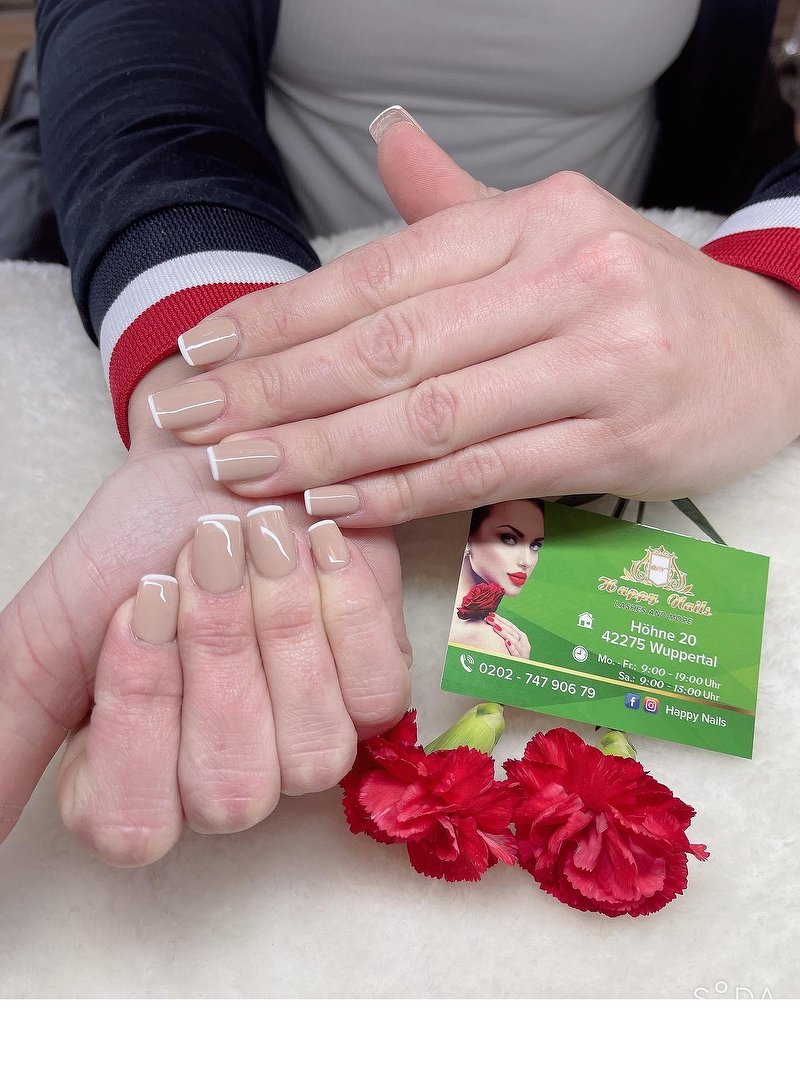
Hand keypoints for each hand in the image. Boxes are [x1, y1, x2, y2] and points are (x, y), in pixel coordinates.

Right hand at [0, 354, 410, 847]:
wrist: (218, 467)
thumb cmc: (135, 544)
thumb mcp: (52, 630)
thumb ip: (11, 725)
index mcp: (139, 781)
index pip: (133, 821)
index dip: (138, 711)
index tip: (137, 603)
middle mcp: (228, 782)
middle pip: (231, 792)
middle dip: (216, 658)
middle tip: (204, 555)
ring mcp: (309, 744)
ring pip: (311, 753)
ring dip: (283, 633)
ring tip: (260, 540)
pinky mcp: (373, 694)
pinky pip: (376, 694)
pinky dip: (346, 611)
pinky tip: (319, 547)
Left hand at [147, 116, 799, 523]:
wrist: (768, 353)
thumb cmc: (641, 297)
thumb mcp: (557, 232)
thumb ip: (460, 203)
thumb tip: (384, 136)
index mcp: (537, 218)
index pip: (382, 272)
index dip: (283, 317)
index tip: (204, 356)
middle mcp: (569, 276)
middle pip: (393, 343)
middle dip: (279, 390)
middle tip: (193, 426)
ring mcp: (600, 361)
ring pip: (434, 412)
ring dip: (326, 450)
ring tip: (243, 474)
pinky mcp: (618, 440)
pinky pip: (490, 471)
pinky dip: (406, 492)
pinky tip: (338, 507)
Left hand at [485, 613, 529, 658]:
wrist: (521, 673)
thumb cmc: (513, 657)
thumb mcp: (512, 645)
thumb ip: (506, 636)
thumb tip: (492, 624)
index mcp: (522, 637)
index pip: (511, 626)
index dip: (501, 620)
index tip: (490, 614)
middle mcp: (524, 643)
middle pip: (511, 631)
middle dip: (500, 624)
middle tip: (489, 618)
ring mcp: (524, 652)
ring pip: (514, 640)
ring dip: (504, 633)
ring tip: (495, 627)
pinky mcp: (521, 660)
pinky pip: (516, 653)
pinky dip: (512, 647)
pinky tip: (506, 642)